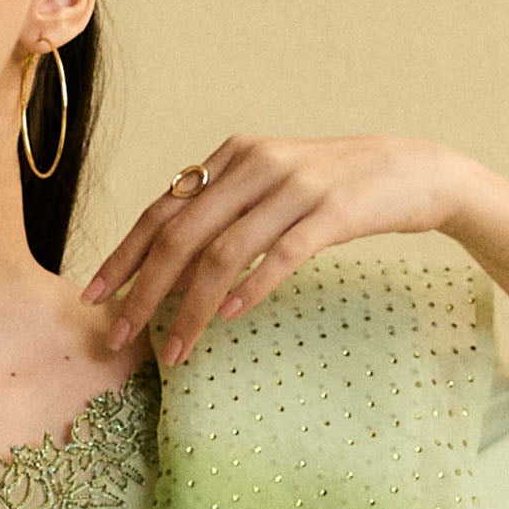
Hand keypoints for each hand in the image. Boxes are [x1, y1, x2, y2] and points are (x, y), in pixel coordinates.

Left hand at [81, 133, 464, 366]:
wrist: (413, 172)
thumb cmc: (335, 189)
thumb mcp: (271, 185)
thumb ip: (225, 209)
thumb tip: (168, 257)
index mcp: (233, 157)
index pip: (163, 210)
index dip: (124, 255)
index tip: (95, 297)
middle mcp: (257, 164)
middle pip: (181, 234)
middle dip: (143, 289)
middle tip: (119, 334)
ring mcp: (295, 187)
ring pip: (224, 252)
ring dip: (192, 307)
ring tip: (173, 350)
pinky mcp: (333, 212)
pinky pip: (281, 254)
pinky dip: (251, 286)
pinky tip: (230, 317)